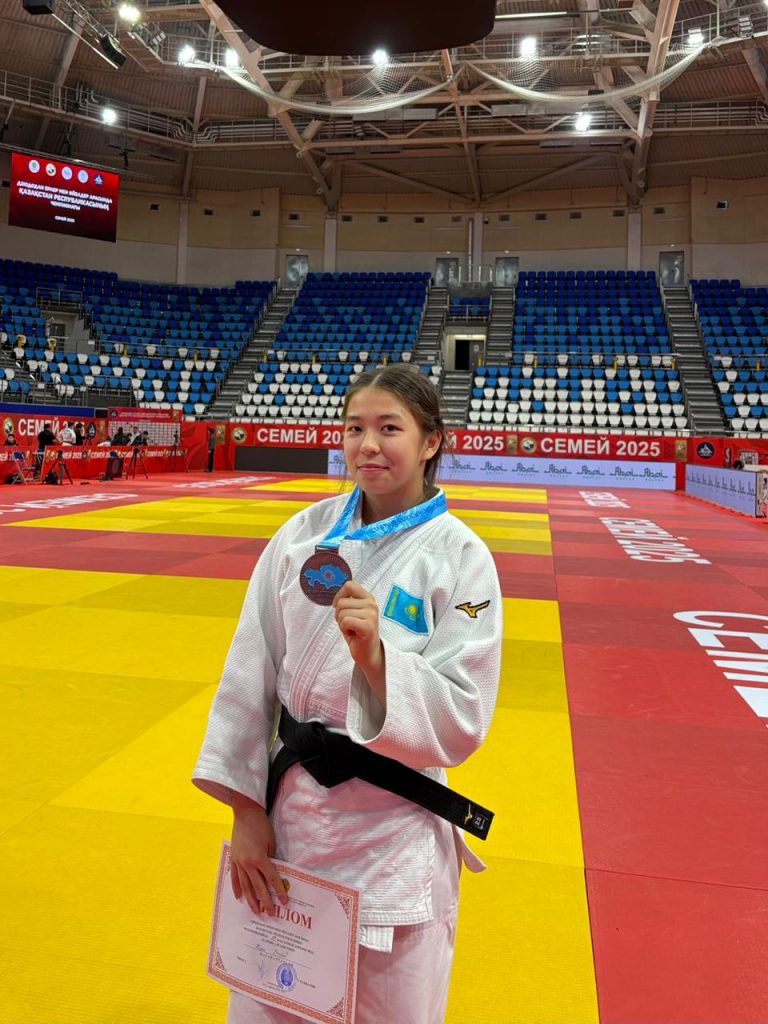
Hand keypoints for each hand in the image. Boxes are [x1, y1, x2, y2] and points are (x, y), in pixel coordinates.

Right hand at [230, 793, 287, 914]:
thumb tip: (273, 874)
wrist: (245, 813)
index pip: (271, 879)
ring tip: (256, 911)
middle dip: (265, 901)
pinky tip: (239, 897)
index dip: (278, 891)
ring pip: (245, 886)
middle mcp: (248, 863)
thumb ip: (271, 859)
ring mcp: (238, 862)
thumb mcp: (271, 842)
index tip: (284, 902)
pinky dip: (237, 888)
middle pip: (258, 887)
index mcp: (259, 859)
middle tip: (271, 913)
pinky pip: (235, 877)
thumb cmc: (261, 825)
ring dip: (251, 900)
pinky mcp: (233, 859)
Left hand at [333, 580, 381, 672]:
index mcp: (368, 598)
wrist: (368, 652)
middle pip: (342, 602)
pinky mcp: (368, 626)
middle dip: (339, 615)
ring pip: (342, 612)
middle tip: (349, 624)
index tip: (338, 606)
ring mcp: (371, 615)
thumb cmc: (358, 633)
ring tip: (352, 630)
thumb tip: (335, 594)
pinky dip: (344, 630)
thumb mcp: (353, 612)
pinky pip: (345, 621)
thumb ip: (347, 601)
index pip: (349, 585)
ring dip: (342, 624)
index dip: (339, 596)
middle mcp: (371, 604)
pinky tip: (353, 634)